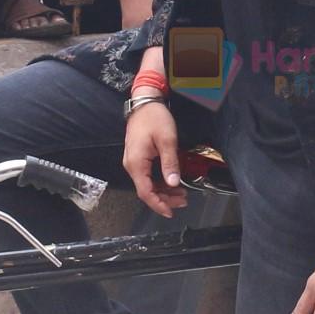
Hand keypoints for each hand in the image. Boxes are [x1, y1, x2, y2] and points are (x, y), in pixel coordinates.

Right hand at [122, 99, 185, 214]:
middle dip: (164, 199)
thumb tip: (173, 183)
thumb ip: (170, 163)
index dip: (158, 204)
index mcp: (136, 163)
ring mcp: (133, 161)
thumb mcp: (167, 140)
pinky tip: (171, 182)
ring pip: (147, 184)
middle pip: (146, 190)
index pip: (145, 192)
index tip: (171, 211)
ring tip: (181, 194)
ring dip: (163, 191)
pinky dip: (159, 182)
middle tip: (183, 201)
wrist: (145, 102)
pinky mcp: (138, 157)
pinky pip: (147, 176)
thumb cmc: (154, 118)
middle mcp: (131, 165)